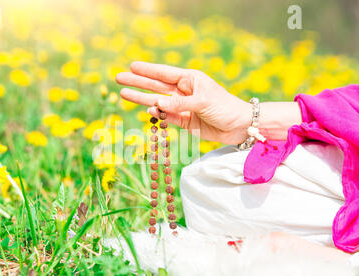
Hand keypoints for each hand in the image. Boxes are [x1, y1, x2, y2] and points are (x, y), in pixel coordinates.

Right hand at [116, 61, 250, 143]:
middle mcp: (184, 91)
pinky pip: (166, 117)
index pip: (164, 73)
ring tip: (123, 94)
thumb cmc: (225, 107)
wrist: (239, 126)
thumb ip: (179, 104)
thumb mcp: (203, 102)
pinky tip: (147, 110)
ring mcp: (182, 106)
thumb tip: (155, 105)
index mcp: (190, 79)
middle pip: (156, 86)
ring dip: (141, 98)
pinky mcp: (184, 121)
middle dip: (137, 82)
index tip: (131, 66)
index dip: (147, 70)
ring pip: (158, 102)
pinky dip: (157, 114)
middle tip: (118, 78)